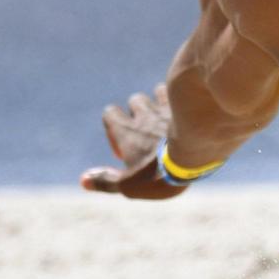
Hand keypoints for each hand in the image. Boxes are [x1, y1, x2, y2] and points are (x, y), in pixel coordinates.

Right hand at [80, 84, 186, 198]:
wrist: (195, 158)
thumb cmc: (158, 174)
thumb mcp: (128, 186)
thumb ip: (106, 182)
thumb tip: (83, 180)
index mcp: (126, 130)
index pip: (110, 113)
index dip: (114, 124)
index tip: (125, 144)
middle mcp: (143, 114)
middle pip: (135, 100)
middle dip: (139, 111)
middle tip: (150, 132)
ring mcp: (167, 107)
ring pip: (158, 92)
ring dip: (161, 102)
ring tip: (170, 121)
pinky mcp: (190, 106)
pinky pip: (183, 94)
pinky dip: (183, 100)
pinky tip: (191, 115)